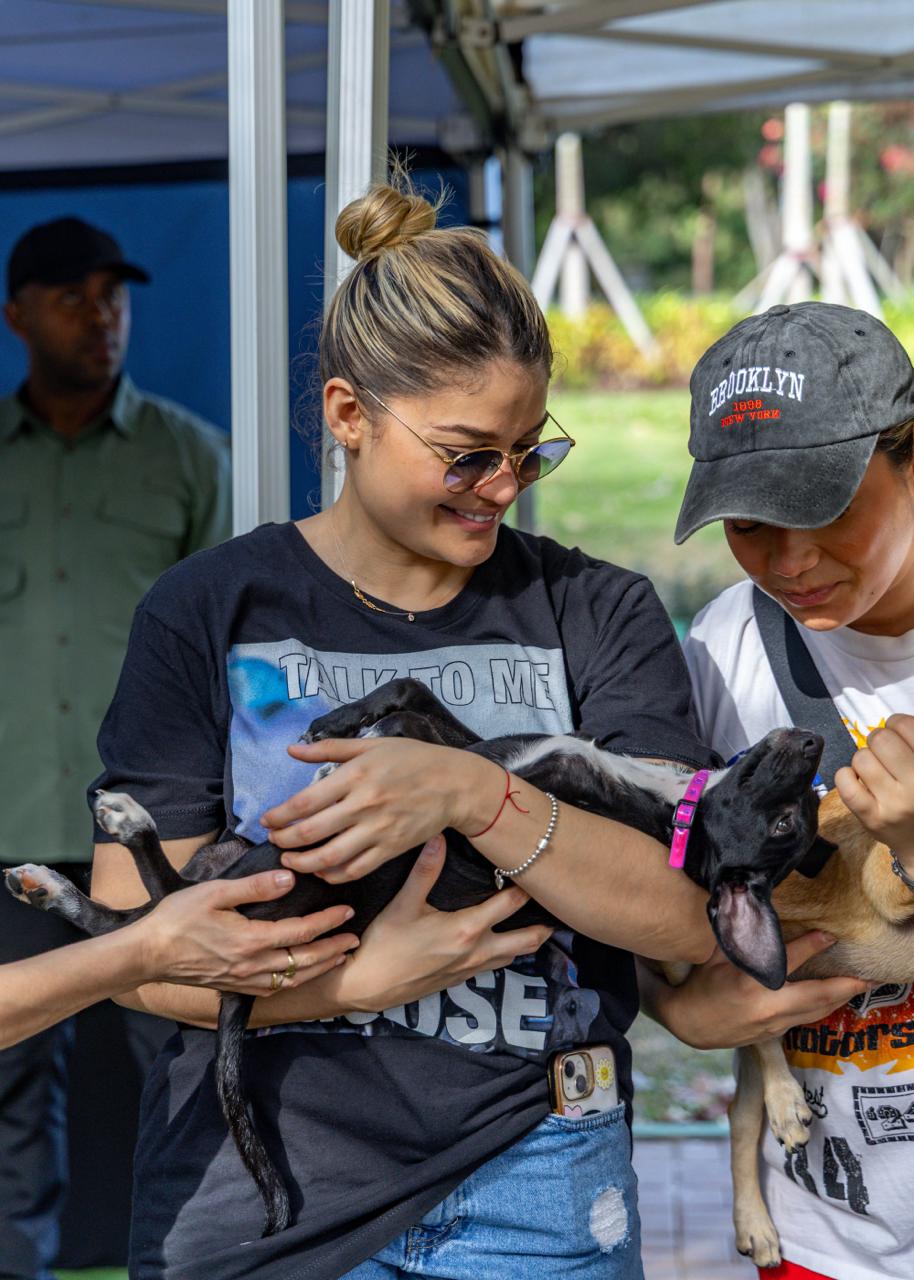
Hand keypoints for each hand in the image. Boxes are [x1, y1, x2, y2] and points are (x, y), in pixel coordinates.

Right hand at [132, 870, 359, 994]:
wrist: (148, 953)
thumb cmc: (178, 918)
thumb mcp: (216, 892)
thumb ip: (256, 887)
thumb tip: (290, 878)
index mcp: (251, 940)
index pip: (301, 932)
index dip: (327, 922)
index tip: (347, 912)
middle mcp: (252, 966)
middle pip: (304, 961)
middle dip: (333, 950)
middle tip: (354, 939)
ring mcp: (244, 980)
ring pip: (293, 979)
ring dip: (320, 969)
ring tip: (338, 958)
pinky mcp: (234, 986)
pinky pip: (275, 989)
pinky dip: (296, 981)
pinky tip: (302, 975)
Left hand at [261, 737, 502, 882]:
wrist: (454, 784)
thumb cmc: (413, 759)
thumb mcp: (371, 746)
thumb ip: (329, 749)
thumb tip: (292, 751)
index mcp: (356, 775)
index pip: (305, 802)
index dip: (279, 816)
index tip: (267, 820)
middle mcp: (364, 804)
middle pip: (311, 832)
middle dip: (284, 841)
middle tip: (275, 842)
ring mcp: (379, 830)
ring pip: (330, 857)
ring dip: (303, 863)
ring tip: (291, 861)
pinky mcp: (392, 849)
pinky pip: (356, 869)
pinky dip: (334, 875)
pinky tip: (322, 871)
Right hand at [320, 835, 553, 1012]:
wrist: (366, 986)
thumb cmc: (384, 944)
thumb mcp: (403, 904)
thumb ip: (425, 870)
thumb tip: (438, 835)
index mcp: (467, 930)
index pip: (510, 904)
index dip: (527, 886)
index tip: (537, 869)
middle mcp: (476, 952)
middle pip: (526, 939)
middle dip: (544, 924)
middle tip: (557, 906)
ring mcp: (470, 969)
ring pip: (513, 955)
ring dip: (527, 940)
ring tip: (539, 923)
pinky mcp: (459, 980)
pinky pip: (494, 965)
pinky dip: (506, 952)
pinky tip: (501, 941)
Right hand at [656, 932, 869, 1048]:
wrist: (689, 1024)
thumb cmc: (700, 984)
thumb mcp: (714, 955)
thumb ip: (736, 933)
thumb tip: (747, 901)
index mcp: (749, 982)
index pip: (788, 961)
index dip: (811, 946)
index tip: (829, 935)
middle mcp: (767, 1005)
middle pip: (816, 996)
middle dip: (845, 986)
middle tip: (868, 976)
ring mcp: (773, 1023)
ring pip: (816, 1011)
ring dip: (840, 999)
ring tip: (860, 986)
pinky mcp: (775, 1032)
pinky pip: (806, 1018)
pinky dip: (823, 1007)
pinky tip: (834, 999)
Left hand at [836, 714, 913, 870]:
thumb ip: (913, 743)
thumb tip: (892, 721)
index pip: (906, 726)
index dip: (897, 724)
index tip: (898, 736)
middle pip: (880, 739)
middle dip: (878, 741)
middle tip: (884, 753)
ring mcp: (894, 803)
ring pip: (861, 758)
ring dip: (864, 760)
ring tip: (875, 771)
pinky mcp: (872, 818)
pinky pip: (845, 782)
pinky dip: (846, 775)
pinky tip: (857, 780)